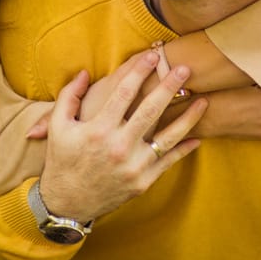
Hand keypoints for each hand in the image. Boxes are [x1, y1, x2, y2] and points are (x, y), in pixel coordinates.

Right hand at [37, 53, 208, 221]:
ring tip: (203, 100)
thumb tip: (85, 72)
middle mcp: (119, 147)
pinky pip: (168, 162)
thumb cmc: (62, 161)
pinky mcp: (143, 182)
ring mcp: (134, 166)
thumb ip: (69, 96)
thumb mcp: (57, 126)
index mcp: (98, 130)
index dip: (140, 71)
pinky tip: (198, 136)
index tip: (153, 56)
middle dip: (170, 86)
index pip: (125, 93)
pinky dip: (184, 149)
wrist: (67, 204)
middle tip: (185, 68)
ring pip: (168, 137)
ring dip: (188, 117)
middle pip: (151, 110)